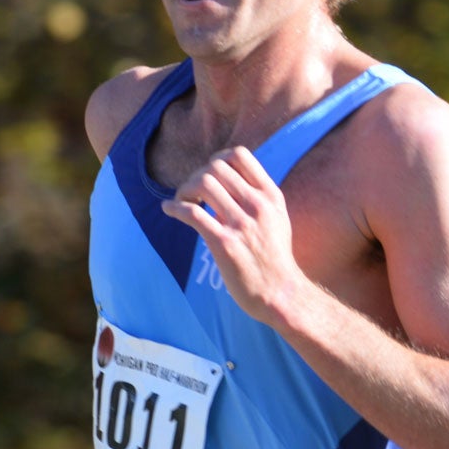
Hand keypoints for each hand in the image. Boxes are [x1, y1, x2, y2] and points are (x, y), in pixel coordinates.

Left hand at [162, 146, 303, 325]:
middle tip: (190, 192)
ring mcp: (241, 224)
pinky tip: (169, 209)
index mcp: (270, 196)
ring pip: (204, 184)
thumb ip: (259, 197)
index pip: (240, 155)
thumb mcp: (278, 218)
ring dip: (185, 189)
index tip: (208, 174)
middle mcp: (257, 205)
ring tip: (181, 201)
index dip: (217, 159)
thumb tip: (230, 180)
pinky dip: (175, 207)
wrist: (280, 292)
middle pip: (216, 167)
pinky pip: (192, 213)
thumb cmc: (275, 257)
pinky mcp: (224, 243)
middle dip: (196, 175)